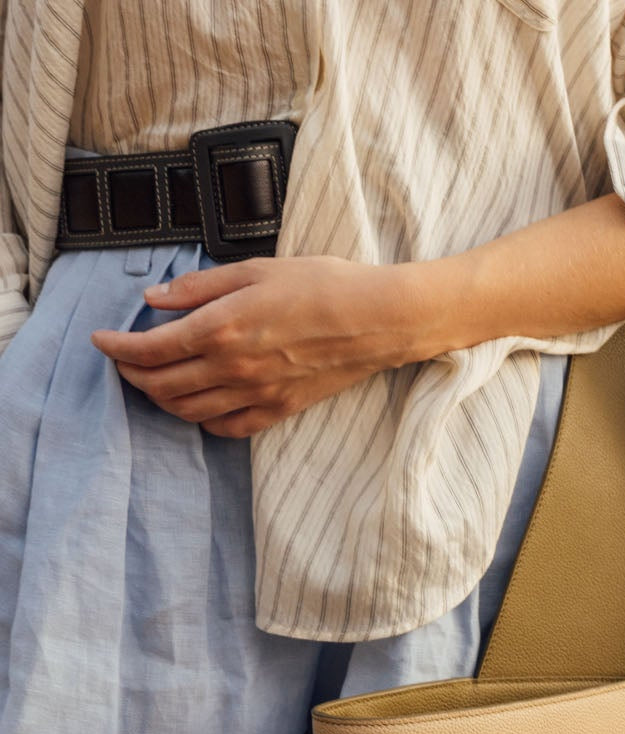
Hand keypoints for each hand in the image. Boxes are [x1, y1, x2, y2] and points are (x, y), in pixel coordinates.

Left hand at [90, 255, 422, 437]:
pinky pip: (228, 428)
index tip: (101, 340)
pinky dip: (203, 420)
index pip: (149, 349)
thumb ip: (199, 288)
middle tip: (123, 360)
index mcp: (222, 328)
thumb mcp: (255, 269)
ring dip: (162, 400)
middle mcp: (233, 368)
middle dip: (132, 375)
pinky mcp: (279, 409)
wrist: (378, 320)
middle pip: (162, 386)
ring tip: (154, 382)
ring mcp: (257, 394)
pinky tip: (200, 406)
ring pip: (189, 411)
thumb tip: (154, 300)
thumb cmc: (322, 285)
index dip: (116, 348)